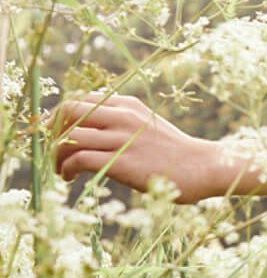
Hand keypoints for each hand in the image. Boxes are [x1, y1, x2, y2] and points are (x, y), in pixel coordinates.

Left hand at [50, 91, 221, 203]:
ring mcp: (122, 138)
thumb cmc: (176, 152)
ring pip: (68, 137)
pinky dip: (66, 168)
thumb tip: (91, 129)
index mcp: (127, 104)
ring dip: (56, 155)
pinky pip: (78, 159)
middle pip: (67, 111)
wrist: (204, 166)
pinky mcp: (122, 162)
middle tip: (52, 150)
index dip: (59, 117)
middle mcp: (122, 116)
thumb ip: (123, 122)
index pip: (79, 99)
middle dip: (51, 131)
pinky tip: (70, 178)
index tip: (55, 134)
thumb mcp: (148, 126)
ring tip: (61, 170)